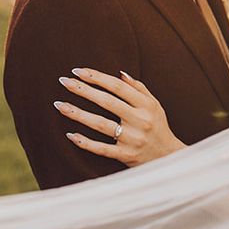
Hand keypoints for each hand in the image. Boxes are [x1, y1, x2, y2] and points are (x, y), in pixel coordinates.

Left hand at [55, 67, 185, 165]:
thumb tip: (119, 74)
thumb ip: (138, 88)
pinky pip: (102, 148)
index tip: (79, 71)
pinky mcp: (126, 155)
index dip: (97, 77)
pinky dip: (85, 142)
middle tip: (64, 81)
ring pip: (101, 124)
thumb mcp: (155, 105)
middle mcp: (140, 120)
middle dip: (83, 90)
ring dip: (78, 114)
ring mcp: (132, 139)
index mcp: (146, 105)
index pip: (118, 87)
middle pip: (107, 102)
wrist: (169, 157)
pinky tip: (70, 134)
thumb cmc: (159, 126)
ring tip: (60, 105)